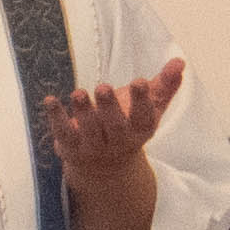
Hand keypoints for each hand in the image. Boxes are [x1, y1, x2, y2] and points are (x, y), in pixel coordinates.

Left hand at [45, 55, 190, 229]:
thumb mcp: (149, 107)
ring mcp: (93, 147)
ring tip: (79, 92)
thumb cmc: (129, 126)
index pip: (144, 118)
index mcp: (140, 131)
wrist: (104, 168)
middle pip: (115, 127)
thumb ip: (164, 85)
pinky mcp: (71, 147)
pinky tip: (50, 100)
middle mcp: (118, 142)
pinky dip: (56, 117)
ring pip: (89, 131)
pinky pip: (63, 133)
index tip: (140, 82)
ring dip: (83, 112)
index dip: (142, 101)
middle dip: (109, 108)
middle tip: (103, 87)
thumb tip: (179, 62)